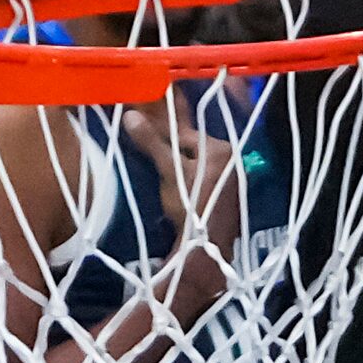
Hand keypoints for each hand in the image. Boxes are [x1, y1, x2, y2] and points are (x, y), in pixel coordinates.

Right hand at [124, 91, 248, 276]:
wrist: (207, 246)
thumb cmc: (191, 205)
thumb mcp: (169, 171)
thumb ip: (152, 143)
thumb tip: (130, 116)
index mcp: (219, 148)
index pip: (184, 133)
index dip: (161, 133)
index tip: (143, 131)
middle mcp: (231, 159)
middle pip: (192, 147)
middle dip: (172, 148)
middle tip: (151, 151)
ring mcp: (232, 177)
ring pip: (198, 162)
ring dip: (180, 163)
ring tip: (162, 169)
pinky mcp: (228, 194)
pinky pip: (205, 176)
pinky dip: (191, 176)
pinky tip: (179, 185)